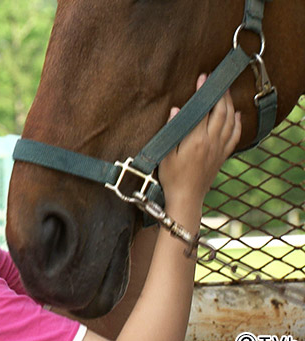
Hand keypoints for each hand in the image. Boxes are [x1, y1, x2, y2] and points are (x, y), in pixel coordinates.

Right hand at [159, 73, 241, 209]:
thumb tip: (176, 110)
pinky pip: (234, 135)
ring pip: (230, 121)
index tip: (203, 79)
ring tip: (226, 91)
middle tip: (217, 80)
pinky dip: (237, 122)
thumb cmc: (171, 177)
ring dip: (230, 104)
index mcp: (196, 140)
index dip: (203, 93)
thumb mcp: (165, 153)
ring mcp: (219, 149)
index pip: (202, 110)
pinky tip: (237, 114)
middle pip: (221, 112)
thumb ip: (171, 130)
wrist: (186, 198)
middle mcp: (211, 142)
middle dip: (220, 94)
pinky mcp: (223, 156)